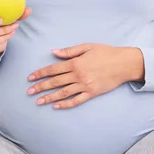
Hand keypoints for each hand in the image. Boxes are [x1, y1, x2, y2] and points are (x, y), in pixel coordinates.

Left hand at [26, 43, 143, 108]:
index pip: (53, 69)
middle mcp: (78, 75)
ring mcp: (85, 85)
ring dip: (49, 97)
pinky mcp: (92, 93)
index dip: (40, 73)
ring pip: (63, 93)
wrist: (124, 63)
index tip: (30, 78)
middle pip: (55, 82)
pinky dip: (66, 104)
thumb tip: (53, 52)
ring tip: (38, 101)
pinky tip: (56, 106)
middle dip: (40, 87)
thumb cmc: (106, 52)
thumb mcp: (87, 46)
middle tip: (29, 92)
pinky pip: (76, 100)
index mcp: (75, 63)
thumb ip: (69, 51)